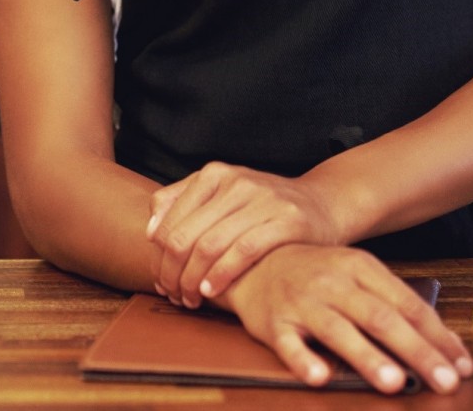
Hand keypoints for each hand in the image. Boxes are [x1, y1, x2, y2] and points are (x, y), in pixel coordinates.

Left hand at [147, 162, 342, 306]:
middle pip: (184, 237)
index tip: (160, 281)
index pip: (168, 223)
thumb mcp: (223, 196)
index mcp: (214, 174)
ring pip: (209, 245)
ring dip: (193, 281)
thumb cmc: (263, 209)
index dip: (158, 258)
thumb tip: (150, 232)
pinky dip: (222, 274)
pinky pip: (244, 250)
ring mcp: (263, 198)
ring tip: (191, 298)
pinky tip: (212, 290)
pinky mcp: (287, 219)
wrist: (322, 205)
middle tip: (174, 296)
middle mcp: (236, 181)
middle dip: (172, 274)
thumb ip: (183, 204)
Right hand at [218, 243, 472, 395]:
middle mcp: (334, 282)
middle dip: (417, 352)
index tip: (462, 366)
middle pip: (381, 318)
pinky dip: (304, 360)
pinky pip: (289, 343)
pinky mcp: (273, 322)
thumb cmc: (316, 272)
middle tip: (444, 381)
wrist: (254, 257)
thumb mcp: (355, 274)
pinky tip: (320, 377)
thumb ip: (391, 304)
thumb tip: (438, 343)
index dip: (437, 336)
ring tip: (394, 382)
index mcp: (361, 268)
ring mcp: (303, 301)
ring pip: (340, 331)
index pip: (408, 304)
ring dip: (368, 357)